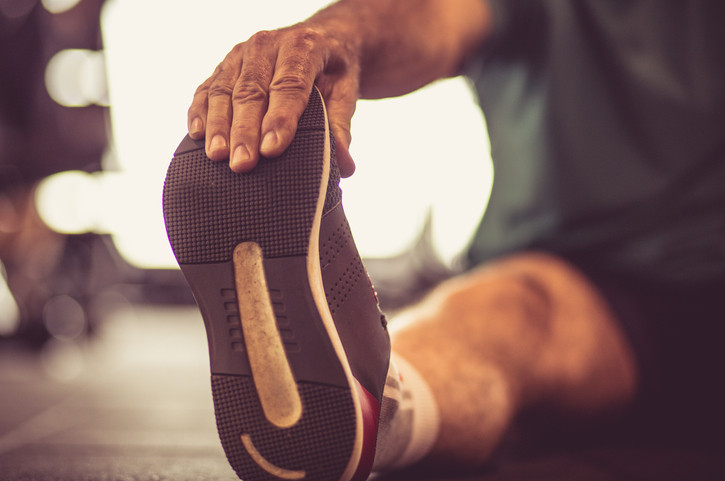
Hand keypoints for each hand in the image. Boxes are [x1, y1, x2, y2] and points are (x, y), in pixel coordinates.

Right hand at [187, 23, 359, 176]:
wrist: (317, 40)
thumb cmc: (331, 71)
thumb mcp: (345, 92)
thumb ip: (341, 127)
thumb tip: (344, 166)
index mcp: (303, 46)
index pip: (289, 85)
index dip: (280, 119)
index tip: (271, 150)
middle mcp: (267, 45)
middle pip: (252, 90)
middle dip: (245, 130)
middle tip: (242, 164)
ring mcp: (241, 53)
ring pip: (224, 90)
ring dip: (219, 125)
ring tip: (218, 156)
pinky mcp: (223, 66)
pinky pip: (206, 89)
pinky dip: (200, 112)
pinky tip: (198, 136)